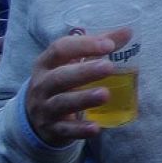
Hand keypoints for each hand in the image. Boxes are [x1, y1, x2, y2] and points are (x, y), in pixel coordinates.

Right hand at [25, 29, 130, 145]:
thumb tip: (128, 32)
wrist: (33, 117)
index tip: (109, 44)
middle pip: (60, 76)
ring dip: (84, 98)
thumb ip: (96, 47)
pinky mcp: (52, 129)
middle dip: (84, 71)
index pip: (60, 49)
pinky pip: (66, 129)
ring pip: (63, 103)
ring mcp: (45, 108)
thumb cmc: (59, 82)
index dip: (83, 45)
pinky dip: (80, 129)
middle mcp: (42, 85)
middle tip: (109, 67)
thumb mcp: (69, 63)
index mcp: (46, 63)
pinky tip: (96, 127)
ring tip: (106, 94)